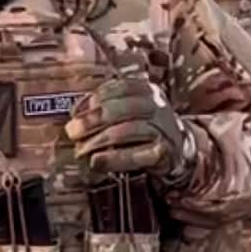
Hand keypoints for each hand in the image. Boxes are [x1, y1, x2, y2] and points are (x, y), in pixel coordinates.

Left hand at [65, 77, 193, 181]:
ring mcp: (162, 128)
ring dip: (99, 141)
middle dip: (92, 121)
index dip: (92, 101)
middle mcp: (156, 105)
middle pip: (120, 109)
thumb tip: (76, 113)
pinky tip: (97, 162)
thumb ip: (105, 106)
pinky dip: (114, 159)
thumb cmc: (144, 125)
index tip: (74, 114)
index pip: (117, 89)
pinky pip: (137, 155)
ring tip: (80, 150)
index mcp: (145, 89)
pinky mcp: (163, 152)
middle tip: (71, 132)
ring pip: (127, 131)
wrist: (179, 147)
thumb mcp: (129, 108)